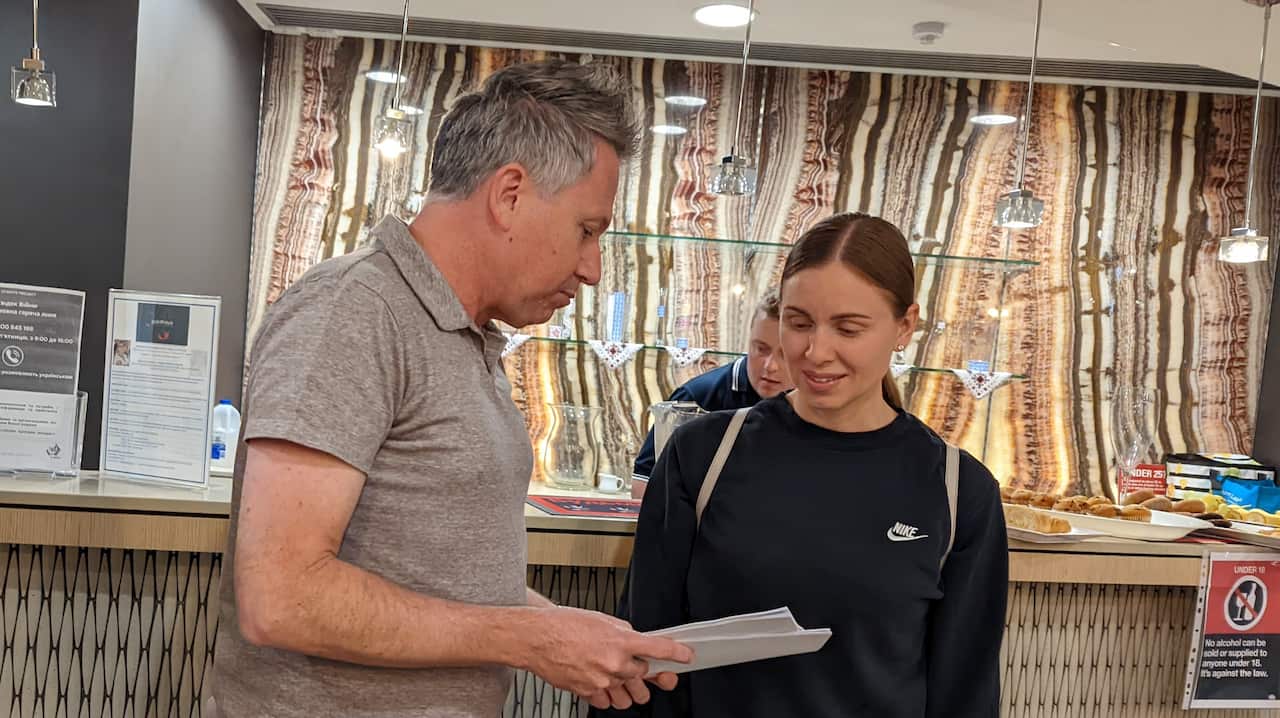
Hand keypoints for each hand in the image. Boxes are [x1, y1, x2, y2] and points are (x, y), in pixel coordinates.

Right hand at [521, 606, 691, 702]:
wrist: (536, 638)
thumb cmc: (564, 624)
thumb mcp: (601, 619)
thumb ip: (623, 632)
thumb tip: (636, 641)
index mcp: (621, 640)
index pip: (659, 649)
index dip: (678, 654)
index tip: (687, 656)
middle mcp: (615, 662)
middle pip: (644, 675)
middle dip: (640, 670)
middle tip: (629, 662)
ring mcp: (602, 680)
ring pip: (629, 696)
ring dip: (627, 687)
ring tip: (614, 675)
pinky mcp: (589, 692)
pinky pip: (607, 701)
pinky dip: (606, 693)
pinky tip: (598, 679)